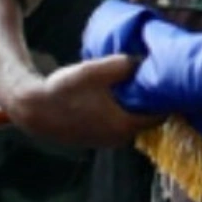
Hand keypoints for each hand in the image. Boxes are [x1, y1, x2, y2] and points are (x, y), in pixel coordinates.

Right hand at [5, 55, 160, 148]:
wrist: (34, 110)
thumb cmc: (65, 90)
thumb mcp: (96, 70)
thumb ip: (123, 65)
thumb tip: (142, 60)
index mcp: (125, 125)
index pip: (160, 114)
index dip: (164, 96)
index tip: (167, 80)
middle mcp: (120, 139)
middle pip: (147, 118)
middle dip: (150, 99)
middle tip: (150, 79)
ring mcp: (108, 141)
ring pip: (131, 120)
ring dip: (134, 105)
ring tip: (132, 84)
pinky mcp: (97, 139)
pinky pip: (118, 123)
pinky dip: (120, 110)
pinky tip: (113, 94)